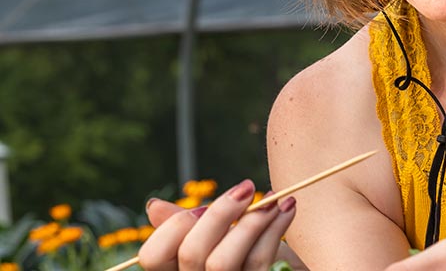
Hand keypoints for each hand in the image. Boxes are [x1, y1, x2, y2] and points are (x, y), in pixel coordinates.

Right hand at [139, 179, 296, 270]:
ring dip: (252, 220)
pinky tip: (288, 207)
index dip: (174, 227)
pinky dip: (275, 226)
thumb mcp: (222, 237)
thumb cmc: (255, 253)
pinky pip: (258, 260)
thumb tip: (152, 206)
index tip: (203, 206)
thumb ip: (191, 226)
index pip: (153, 256)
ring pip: (221, 261)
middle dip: (220, 213)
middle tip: (247, 188)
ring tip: (274, 199)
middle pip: (191, 253)